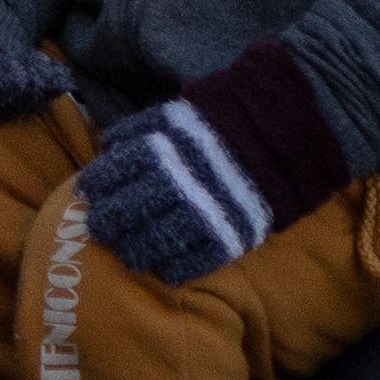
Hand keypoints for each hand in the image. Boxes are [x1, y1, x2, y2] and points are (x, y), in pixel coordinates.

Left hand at [72, 40, 349, 284]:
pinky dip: (177, 267)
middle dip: (109, 220)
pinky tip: (165, 270)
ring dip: (136, 249)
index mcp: (165, 143)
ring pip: (157, 239)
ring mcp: (205, 208)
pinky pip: (196, 258)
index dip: (99, 183)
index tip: (87, 191)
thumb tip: (110, 145)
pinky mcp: (232, 232)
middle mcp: (178, 177)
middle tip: (98, 227)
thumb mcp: (183, 109)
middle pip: (129, 207)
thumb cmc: (233, 114)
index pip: (117, 169)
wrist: (293, 124)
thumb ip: (146, 127)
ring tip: (126, 255)